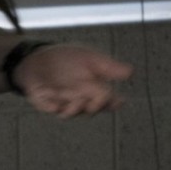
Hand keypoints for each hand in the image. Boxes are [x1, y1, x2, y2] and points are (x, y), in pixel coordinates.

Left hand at [14, 44, 132, 118]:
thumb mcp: (89, 58)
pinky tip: (52, 99)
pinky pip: (51, 108)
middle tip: (95, 99)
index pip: (108, 100)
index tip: (118, 100)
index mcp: (94, 90)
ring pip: (73, 112)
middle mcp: (81, 100)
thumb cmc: (67, 59)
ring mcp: (64, 104)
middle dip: (95, 105)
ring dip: (75, 107)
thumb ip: (108, 66)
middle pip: (92, 109)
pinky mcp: (47, 105)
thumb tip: (131, 71)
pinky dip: (52, 105)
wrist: (39, 59)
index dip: (114, 102)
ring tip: (76, 98)